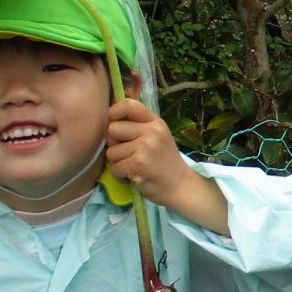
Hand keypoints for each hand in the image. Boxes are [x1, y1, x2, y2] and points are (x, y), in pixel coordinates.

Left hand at [105, 98, 228, 233]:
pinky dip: (120, 176)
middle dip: (114, 144)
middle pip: (112, 129)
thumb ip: (139, 126)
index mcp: (155, 122)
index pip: (128, 104)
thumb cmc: (165, 163)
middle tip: (129, 154)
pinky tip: (134, 177)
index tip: (115, 124)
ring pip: (111, 152)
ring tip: (134, 167)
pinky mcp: (138, 164)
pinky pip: (114, 168)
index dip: (114, 112)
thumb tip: (110, 120)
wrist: (181, 186)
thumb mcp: (157, 137)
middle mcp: (152, 131)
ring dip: (118, 163)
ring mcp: (145, 147)